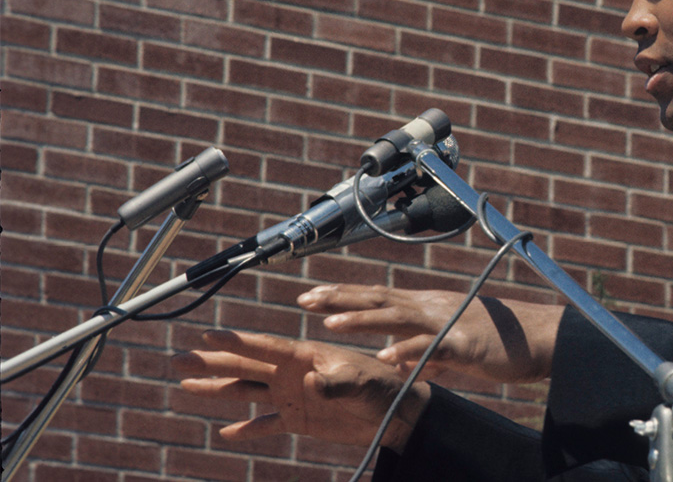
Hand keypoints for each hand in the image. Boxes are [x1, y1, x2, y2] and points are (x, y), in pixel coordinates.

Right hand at [172, 329, 426, 449]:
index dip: (235, 341)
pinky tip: (226, 433)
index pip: (263, 346)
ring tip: (186, 387)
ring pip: (247, 391)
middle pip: (244, 366)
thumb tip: (311, 383)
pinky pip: (267, 424)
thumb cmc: (383, 387)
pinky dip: (248, 428)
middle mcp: (293, 373)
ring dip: (218, 390)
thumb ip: (335, 381)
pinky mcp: (301, 419)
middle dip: (211, 363)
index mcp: (305, 356)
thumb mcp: (360, 381)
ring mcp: (294, 395)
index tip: (205, 335)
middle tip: (178, 360)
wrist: (397, 411)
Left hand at [297, 284, 564, 383]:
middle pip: (379, 297)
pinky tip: (387, 358)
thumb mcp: (452, 339)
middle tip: (303, 300)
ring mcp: (448, 322)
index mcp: (428, 304)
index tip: (312, 297)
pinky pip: (432, 348)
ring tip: (331, 324)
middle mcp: (433, 306)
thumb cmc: (498, 340)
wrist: (540, 337)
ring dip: (363, 319)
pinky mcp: (465, 344)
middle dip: (340, 298)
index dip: (344, 295)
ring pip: (398, 317)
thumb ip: (423, 342)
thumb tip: (398, 351)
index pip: (378, 295)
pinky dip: (408, 351)